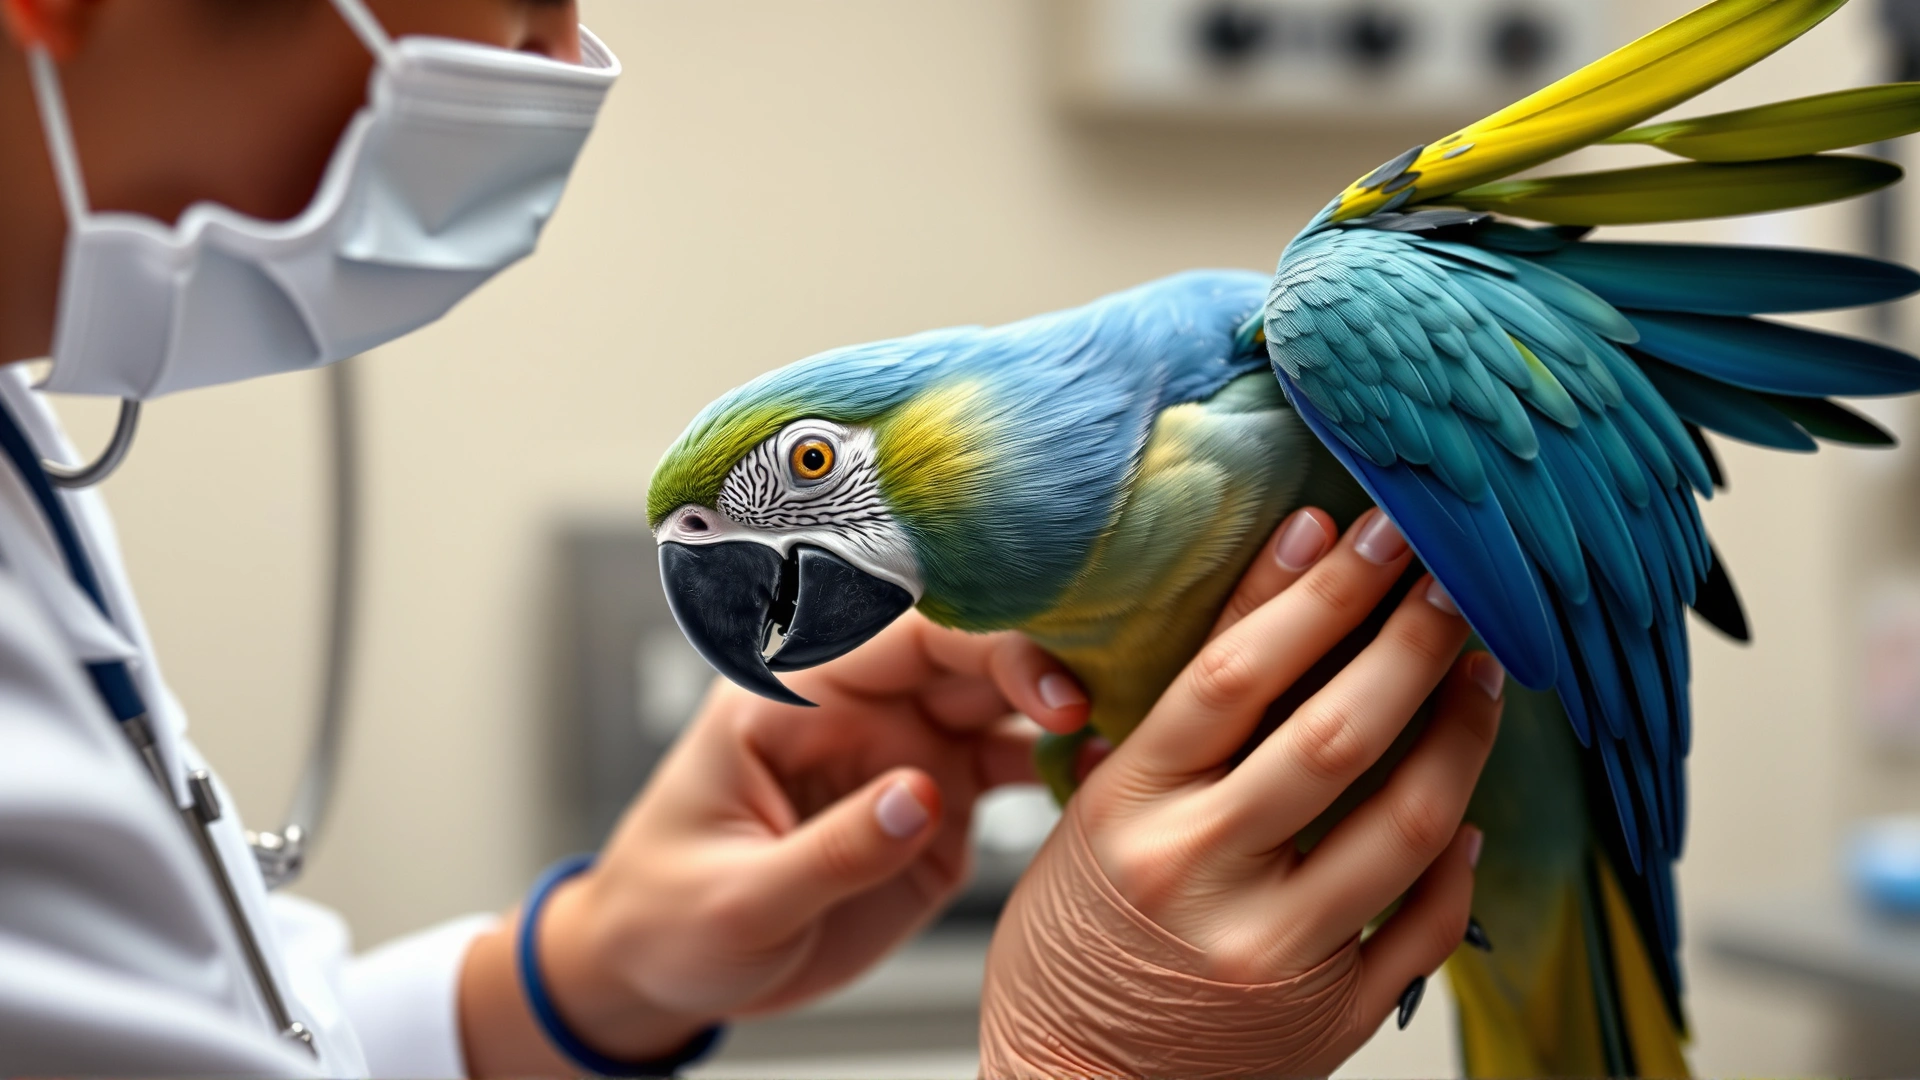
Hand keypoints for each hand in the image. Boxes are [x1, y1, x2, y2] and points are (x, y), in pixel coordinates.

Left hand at [458, 612, 1091, 1076]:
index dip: (985, 644)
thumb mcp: (737, 899)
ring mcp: (909, 749)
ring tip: (1140, 733)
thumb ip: (830, 850)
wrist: (666, 970)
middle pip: (972, 656)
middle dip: (1053, 664)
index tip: (1051, 686)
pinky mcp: (941, 802)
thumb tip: (921, 798)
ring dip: (1073, 710)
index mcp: (797, 692)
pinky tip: (1113, 775)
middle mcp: (864, 705)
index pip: (900, 636)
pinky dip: (1065, 767)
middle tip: (1119, 703)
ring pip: (1006, 704)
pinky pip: (1015, 767)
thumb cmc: (671, 915)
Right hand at [980, 508, 1505, 1079]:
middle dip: (1410, 638)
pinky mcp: (1328, 1021)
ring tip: (1484, 668)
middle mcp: (1202, 880)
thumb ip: (1168, 735)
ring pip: (1403, 824)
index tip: (1358, 528)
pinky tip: (1467, 808)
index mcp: (1129, 816)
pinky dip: (1457, 861)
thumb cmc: (1073, 952)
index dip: (1308, 591)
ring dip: (1459, 731)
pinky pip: (1424, 927)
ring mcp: (1274, 956)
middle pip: (1335, 733)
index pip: (1233, 677)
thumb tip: (1272, 605)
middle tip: (1454, 574)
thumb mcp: (1084, 828)